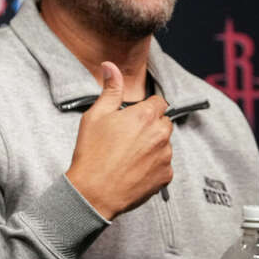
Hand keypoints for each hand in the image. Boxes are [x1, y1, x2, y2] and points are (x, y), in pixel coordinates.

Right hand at [65, 61, 173, 219]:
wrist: (94, 192)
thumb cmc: (92, 152)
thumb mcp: (95, 116)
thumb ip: (109, 89)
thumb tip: (110, 66)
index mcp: (145, 116)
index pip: (159, 102)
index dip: (145, 107)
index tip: (132, 117)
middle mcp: (161, 134)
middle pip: (164, 122)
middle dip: (150, 126)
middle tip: (127, 137)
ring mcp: (166, 157)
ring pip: (164, 144)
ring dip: (152, 146)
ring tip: (128, 155)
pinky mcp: (166, 176)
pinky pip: (164, 165)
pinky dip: (152, 166)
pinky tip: (133, 169)